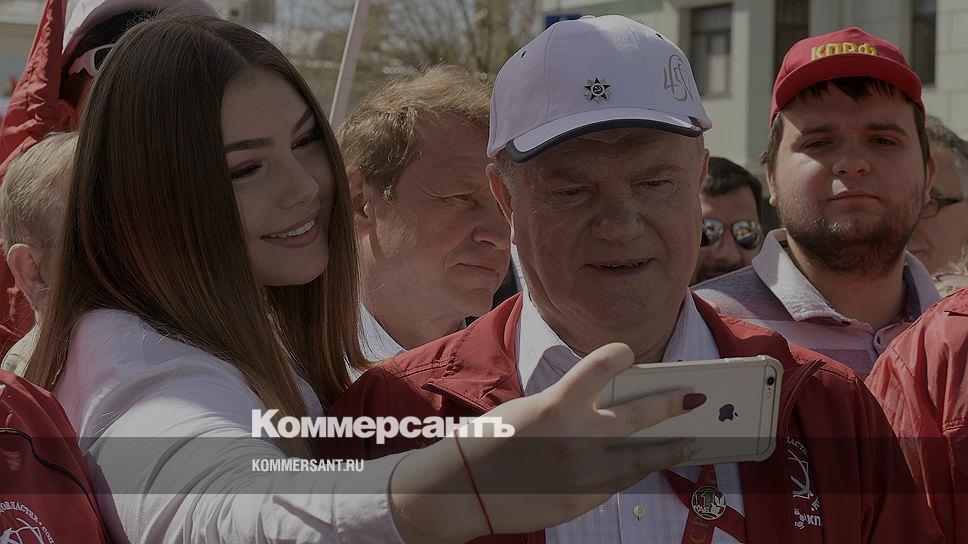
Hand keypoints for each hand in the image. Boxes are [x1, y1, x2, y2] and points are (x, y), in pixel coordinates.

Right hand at [390, 342, 703, 542]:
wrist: (461, 491)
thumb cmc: (488, 444)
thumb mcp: (525, 412)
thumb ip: (565, 408)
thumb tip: (604, 407)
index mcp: (555, 407)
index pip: (599, 366)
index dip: (619, 354)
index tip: (628, 353)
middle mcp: (575, 440)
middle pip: (637, 417)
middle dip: (670, 405)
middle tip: (694, 398)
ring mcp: (581, 475)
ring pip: (640, 459)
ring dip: (668, 448)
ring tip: (689, 442)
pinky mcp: (580, 501)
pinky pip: (616, 484)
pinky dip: (631, 472)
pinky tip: (645, 466)